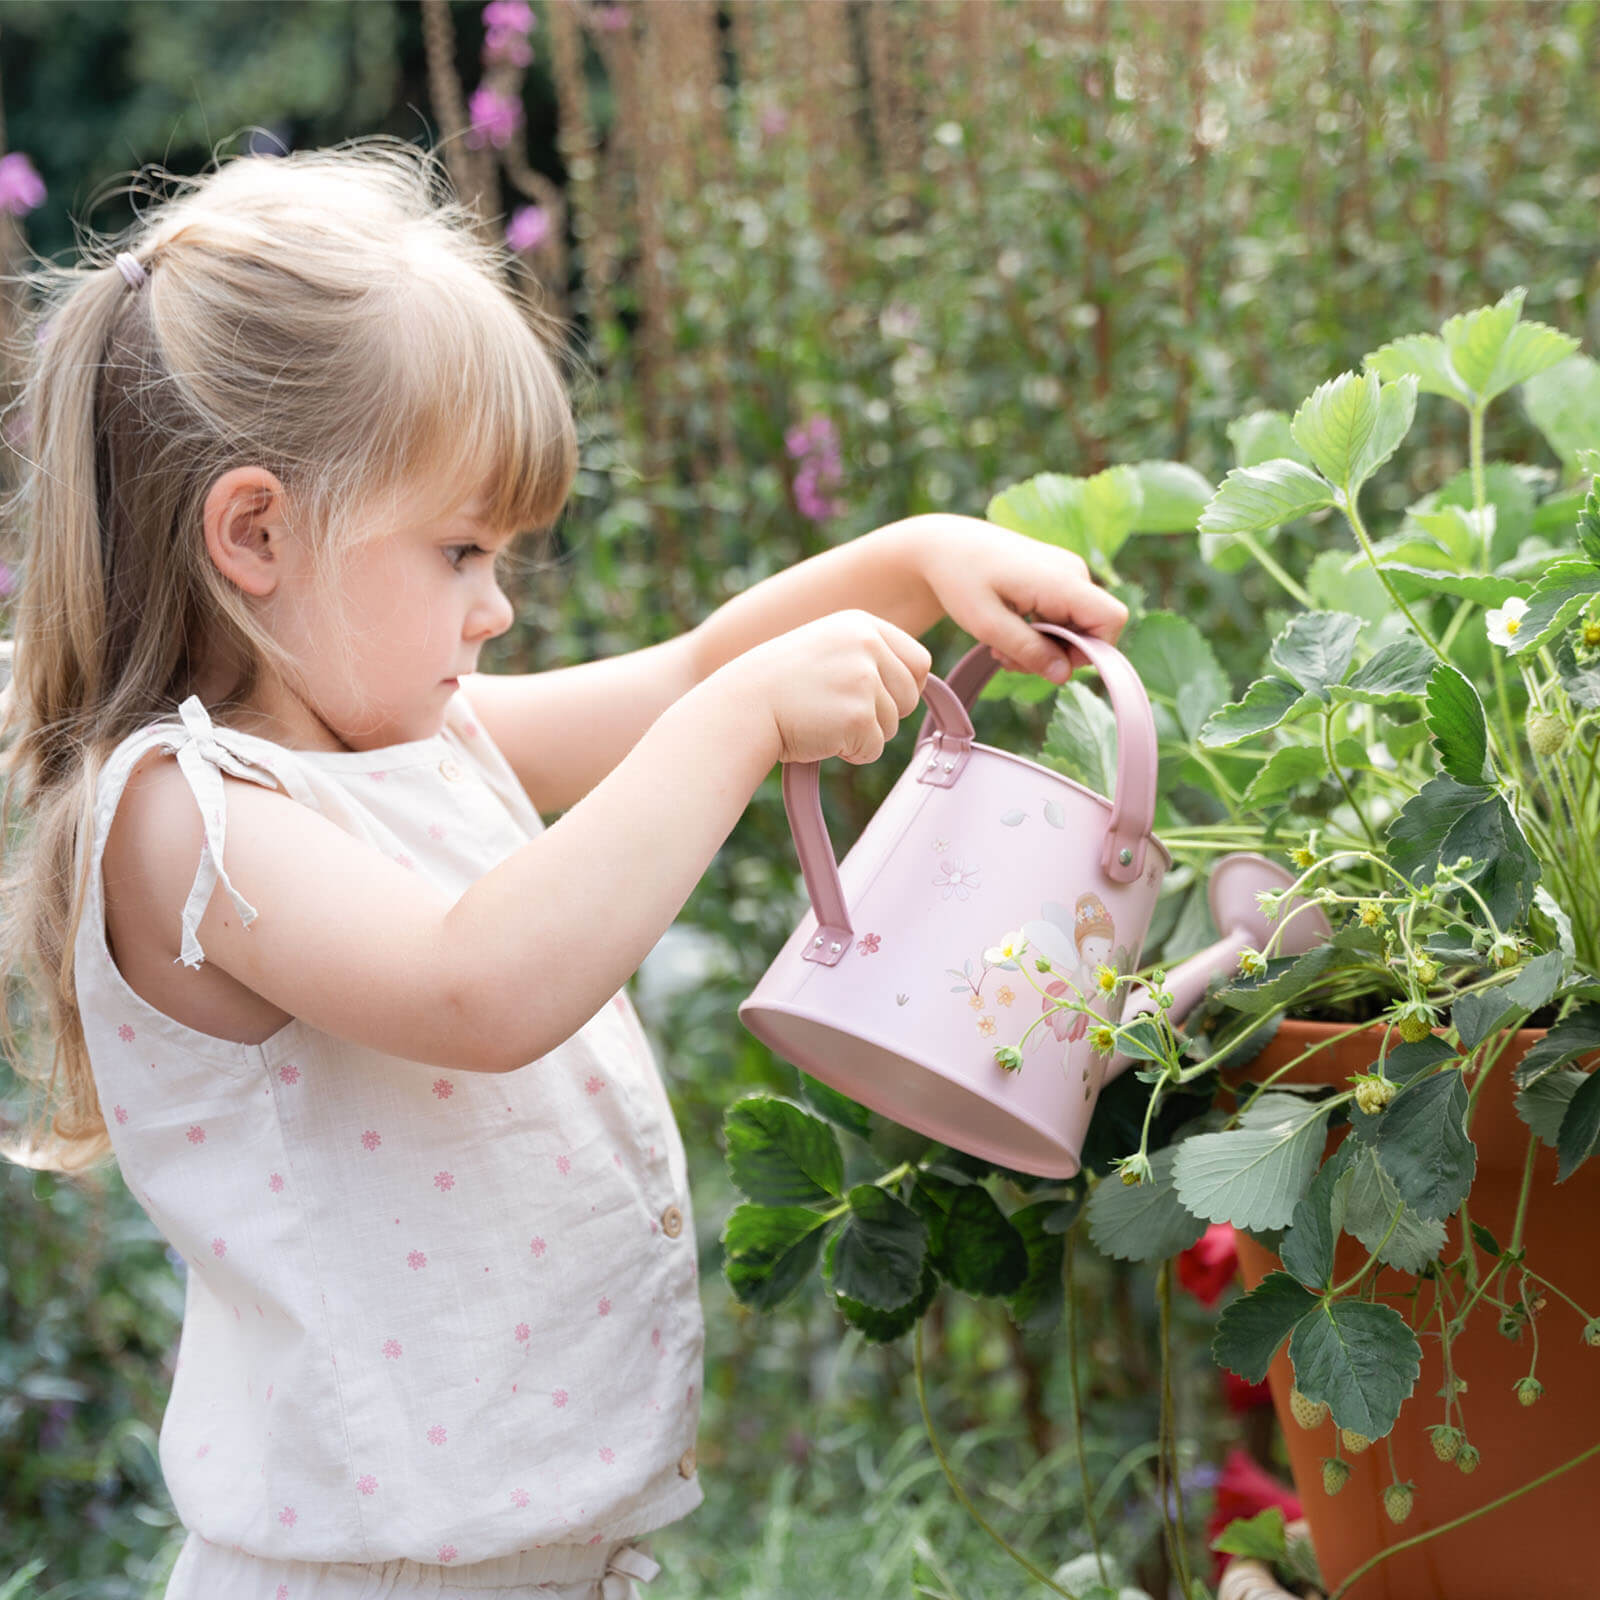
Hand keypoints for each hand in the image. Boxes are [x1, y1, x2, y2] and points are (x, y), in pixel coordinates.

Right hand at [722, 610, 932, 767]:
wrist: (741, 707)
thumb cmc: (778, 686)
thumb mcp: (826, 650)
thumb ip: (866, 656)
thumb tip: (918, 681)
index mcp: (861, 625)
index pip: (918, 661)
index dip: (902, 686)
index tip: (876, 698)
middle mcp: (867, 645)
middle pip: (912, 695)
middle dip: (885, 713)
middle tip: (841, 712)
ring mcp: (864, 679)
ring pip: (892, 725)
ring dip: (862, 734)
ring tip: (822, 720)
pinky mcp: (859, 715)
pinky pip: (873, 749)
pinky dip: (850, 752)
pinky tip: (819, 735)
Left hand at [907, 514, 1128, 682]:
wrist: (945, 545)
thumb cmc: (960, 579)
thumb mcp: (986, 624)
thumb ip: (1028, 650)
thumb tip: (1064, 675)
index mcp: (1061, 579)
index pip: (1111, 619)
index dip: (1093, 650)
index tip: (1050, 662)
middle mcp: (1073, 573)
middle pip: (1091, 631)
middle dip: (1056, 656)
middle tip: (1009, 660)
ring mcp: (1067, 574)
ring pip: (1075, 628)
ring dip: (1042, 648)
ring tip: (1001, 648)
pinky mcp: (1057, 579)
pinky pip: (1063, 618)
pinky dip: (1039, 634)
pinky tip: (1007, 634)